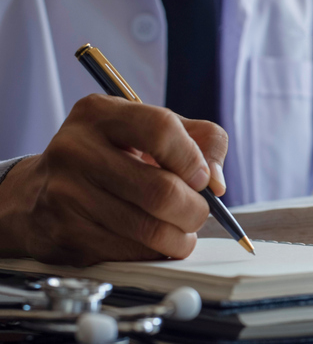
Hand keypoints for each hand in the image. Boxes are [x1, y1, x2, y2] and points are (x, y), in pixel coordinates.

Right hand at [0, 94, 227, 265]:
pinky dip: (153, 253)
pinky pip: (130, 253)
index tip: (202, 178)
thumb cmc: (110, 157)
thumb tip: (217, 183)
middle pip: (161, 190)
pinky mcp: (64, 234)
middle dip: (194, 210)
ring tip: (180, 231)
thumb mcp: (150, 131)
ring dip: (180, 238)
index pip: (161, 129)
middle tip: (197, 212)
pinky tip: (150, 241)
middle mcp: (75, 150)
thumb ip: (199, 140)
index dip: (193, 159)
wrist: (39, 192)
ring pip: (149, 230)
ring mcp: (65, 194)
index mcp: (100, 114)